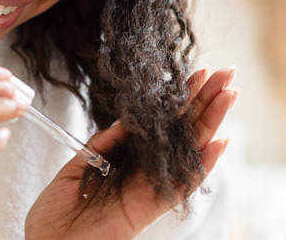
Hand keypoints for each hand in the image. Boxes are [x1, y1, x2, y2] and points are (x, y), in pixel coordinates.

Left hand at [24, 66, 237, 239]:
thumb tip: (127, 119)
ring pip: (189, 152)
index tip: (197, 72)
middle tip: (226, 73)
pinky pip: (181, 185)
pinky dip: (202, 165)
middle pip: (182, 131)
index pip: (160, 122)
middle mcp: (143, 172)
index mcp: (126, 158)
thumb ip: (104, 143)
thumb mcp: (78, 164)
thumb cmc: (56, 212)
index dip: (179, 98)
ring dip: (211, 122)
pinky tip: (219, 142)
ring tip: (229, 94)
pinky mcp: (150, 208)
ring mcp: (149, 189)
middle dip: (205, 102)